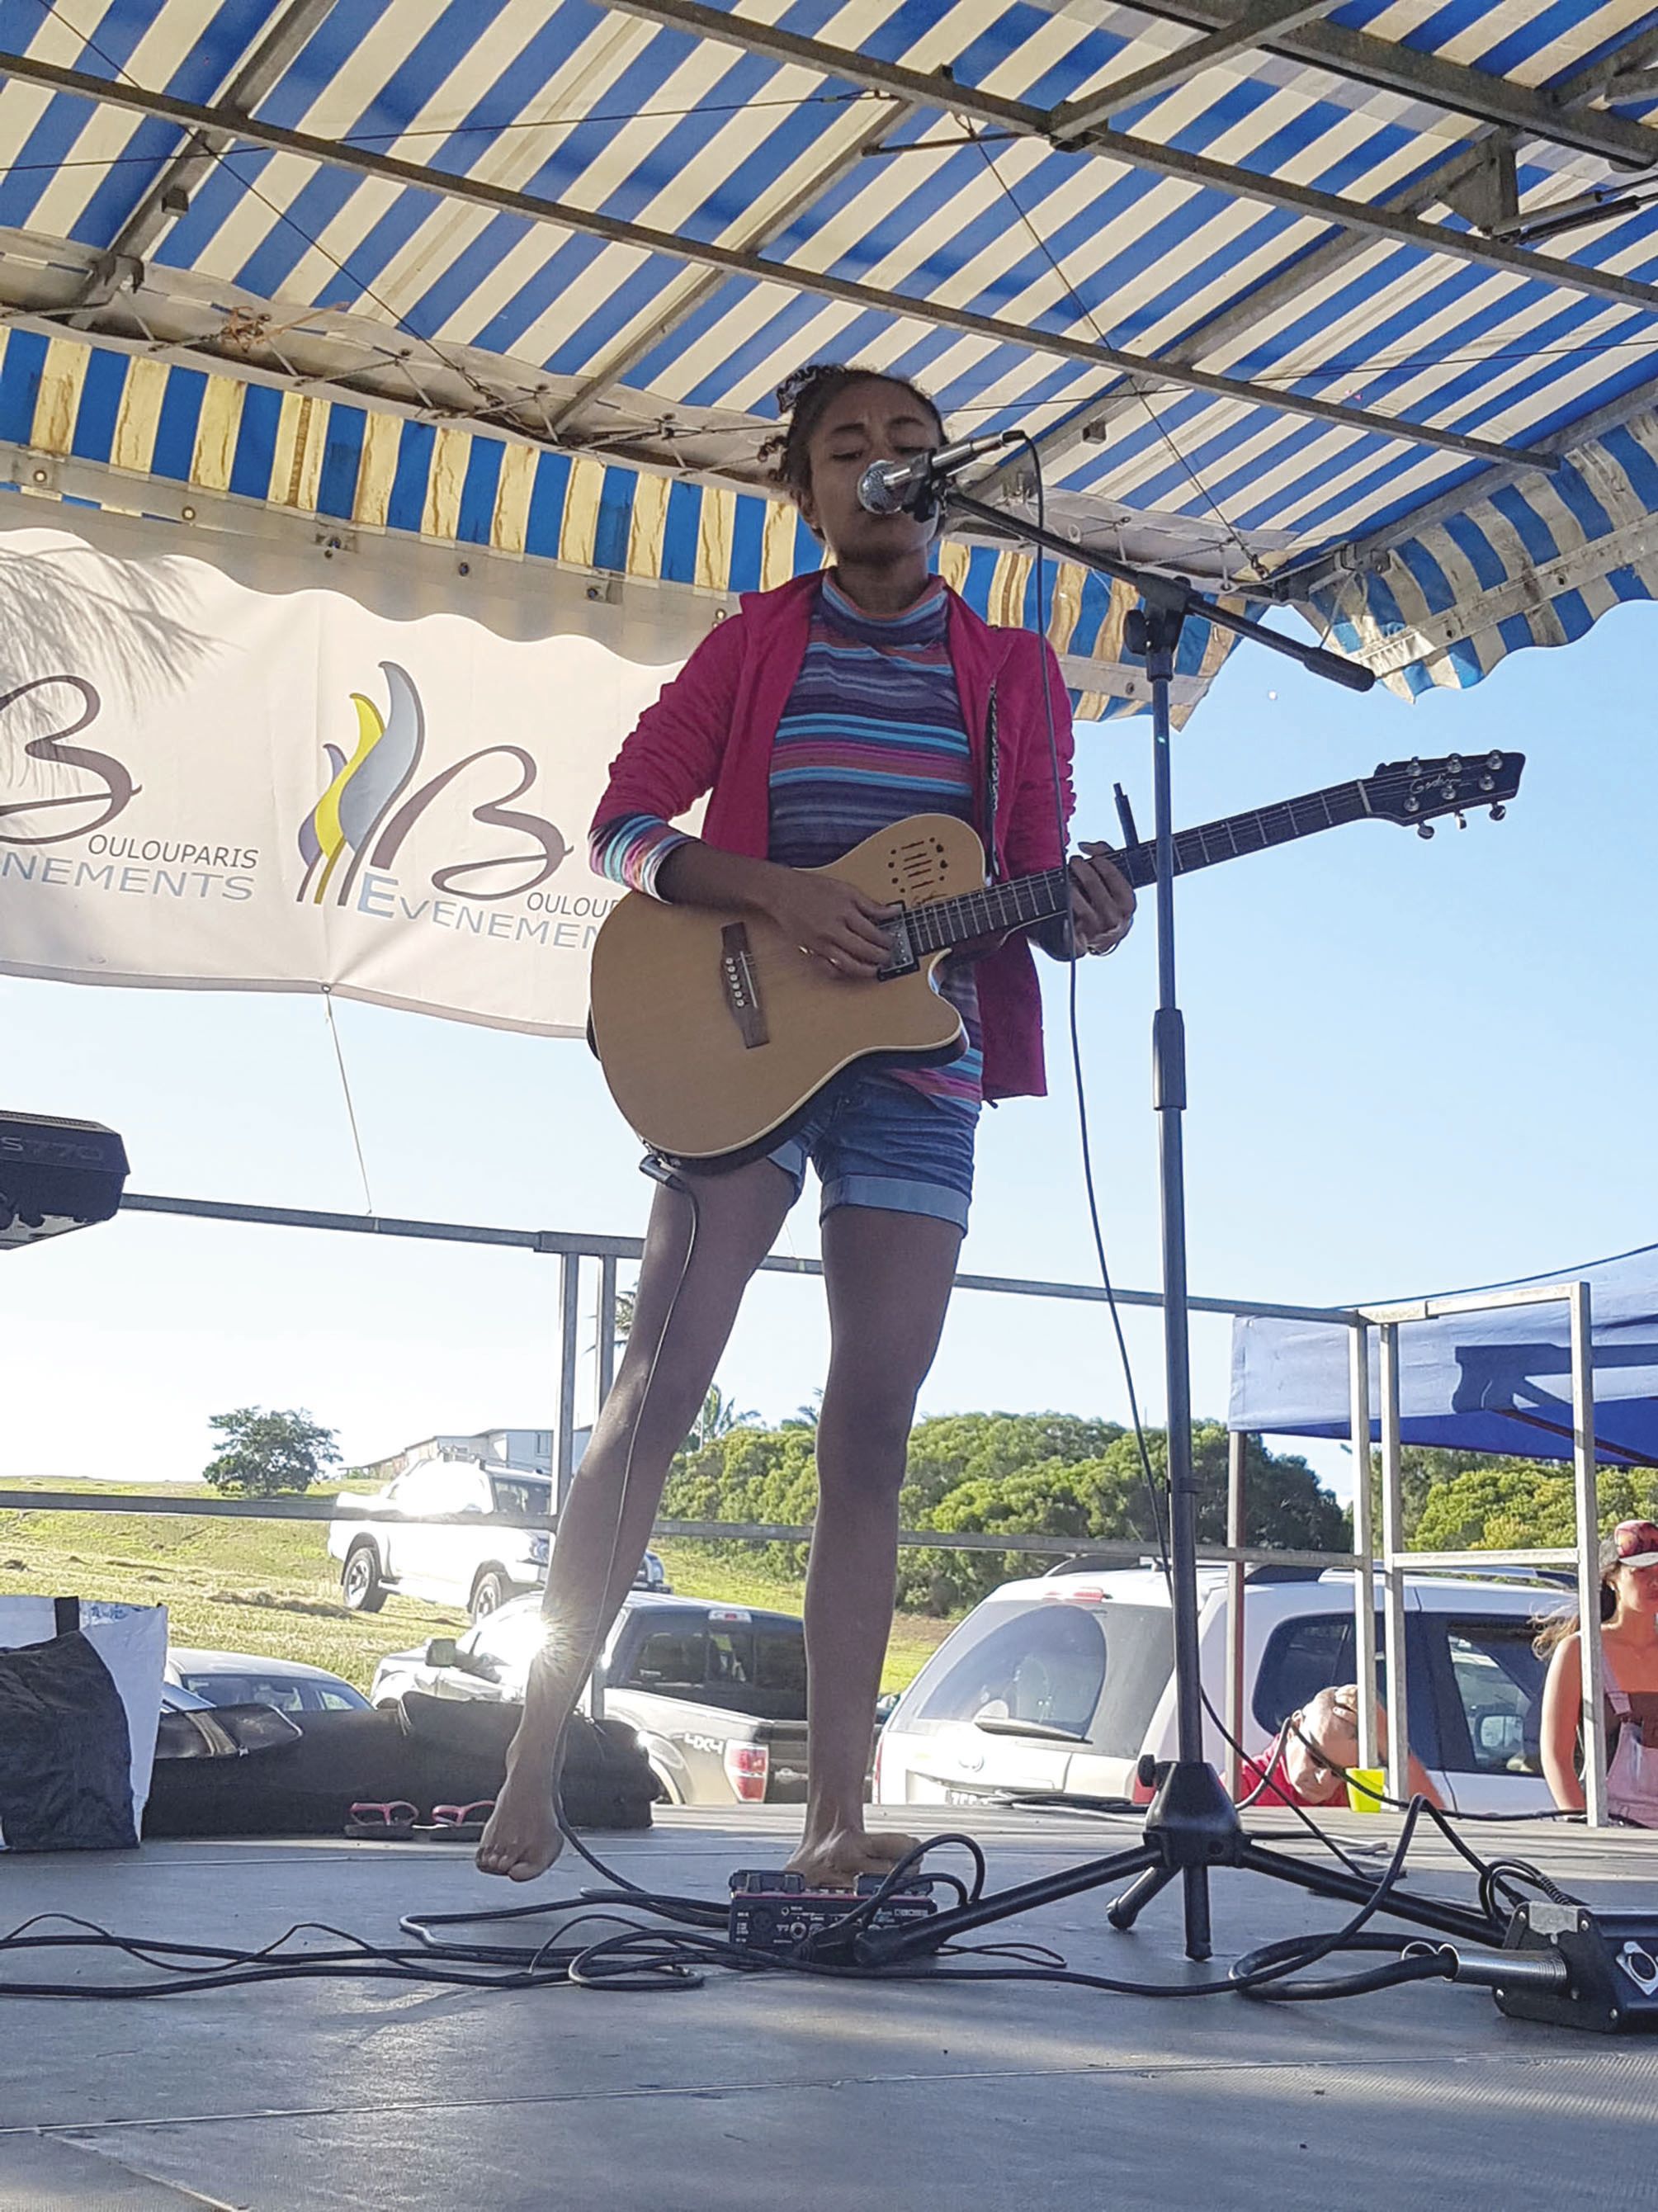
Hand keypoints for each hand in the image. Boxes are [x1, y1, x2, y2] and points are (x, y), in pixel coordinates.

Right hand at [761, 865, 894, 977]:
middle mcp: (833, 930)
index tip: (891, 942)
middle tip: (887, 958)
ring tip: (874, 970)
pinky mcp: (811, 950)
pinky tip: (849, 971)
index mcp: (845, 912)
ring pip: (848, 964)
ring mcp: (821, 943)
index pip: (872, 933)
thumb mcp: (846, 890)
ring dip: (865, 970)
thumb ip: (870, 904)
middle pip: (863, 950)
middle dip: (880, 957)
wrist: (783, 893)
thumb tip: (893, 911)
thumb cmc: (813, 888)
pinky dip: (841, 973)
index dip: (886, 940)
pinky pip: (828, 969)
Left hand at [1068, 842, 1135, 956]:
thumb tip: (1084, 845)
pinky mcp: (1080, 938)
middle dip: (1081, 869)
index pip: (1113, 876)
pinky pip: (1067, 917)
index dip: (1100, 862)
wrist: (1103, 939)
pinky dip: (1063, 905)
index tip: (1090, 856)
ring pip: (1077, 900)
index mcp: (1128, 904)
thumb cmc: (1109, 902)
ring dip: (1069, 884)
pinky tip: (1063, 897)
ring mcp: (1097, 930)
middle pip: (1093, 885)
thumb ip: (1105, 856)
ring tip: (1067, 877)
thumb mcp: (1115, 882)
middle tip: (1074, 861)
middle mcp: (1115, 918)